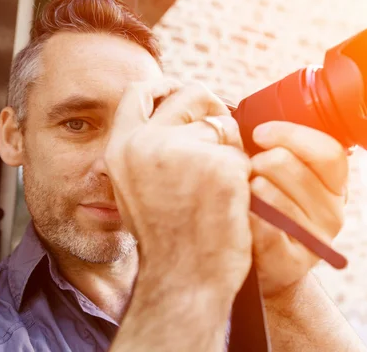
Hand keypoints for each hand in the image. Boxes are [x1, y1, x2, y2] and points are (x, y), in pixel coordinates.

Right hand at [104, 78, 252, 298]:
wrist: (184, 280)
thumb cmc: (166, 238)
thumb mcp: (136, 187)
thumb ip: (148, 147)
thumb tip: (174, 109)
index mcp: (122, 148)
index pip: (140, 90)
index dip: (166, 85)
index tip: (185, 92)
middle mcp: (146, 144)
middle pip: (191, 95)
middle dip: (213, 111)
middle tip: (222, 138)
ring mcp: (183, 153)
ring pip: (223, 126)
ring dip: (229, 150)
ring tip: (216, 190)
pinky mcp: (220, 168)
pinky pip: (243, 155)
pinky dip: (244, 176)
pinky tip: (229, 204)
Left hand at [248, 121, 347, 297]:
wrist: (263, 265)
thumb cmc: (268, 207)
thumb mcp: (285, 177)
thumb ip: (283, 150)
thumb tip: (258, 127)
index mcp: (336, 184)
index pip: (327, 151)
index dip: (290, 135)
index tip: (259, 133)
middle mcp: (333, 212)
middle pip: (289, 166)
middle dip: (258, 162)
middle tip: (248, 172)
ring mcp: (315, 239)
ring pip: (270, 194)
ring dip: (247, 189)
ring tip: (244, 195)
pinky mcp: (293, 263)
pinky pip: (262, 228)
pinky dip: (247, 217)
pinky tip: (242, 217)